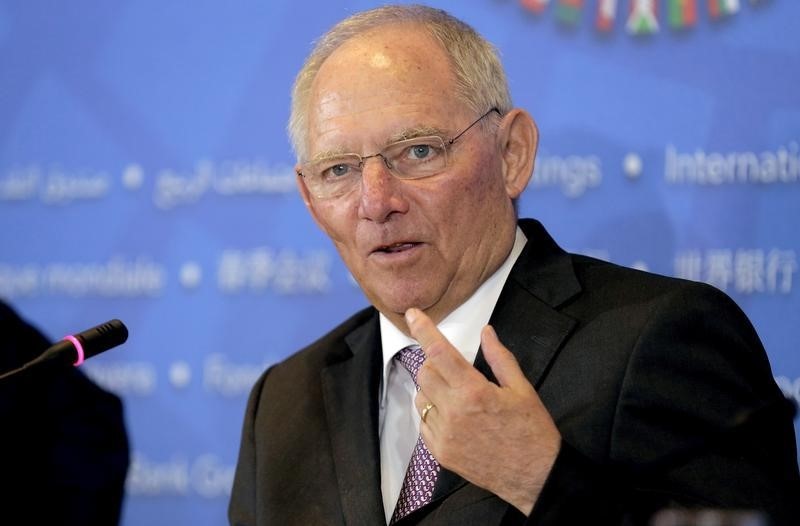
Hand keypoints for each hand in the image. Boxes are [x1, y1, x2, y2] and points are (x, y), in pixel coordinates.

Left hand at [405, 307, 560, 515]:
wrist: (535, 477)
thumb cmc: (532, 431)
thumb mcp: (522, 389)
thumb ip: (500, 357)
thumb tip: (486, 332)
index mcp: (474, 392)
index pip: (439, 352)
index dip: (423, 330)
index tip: (413, 315)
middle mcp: (454, 412)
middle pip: (425, 373)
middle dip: (434, 363)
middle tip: (453, 368)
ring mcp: (445, 435)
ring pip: (421, 398)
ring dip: (432, 389)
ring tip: (455, 394)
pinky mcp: (441, 453)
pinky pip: (423, 423)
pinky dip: (431, 413)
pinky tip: (452, 415)